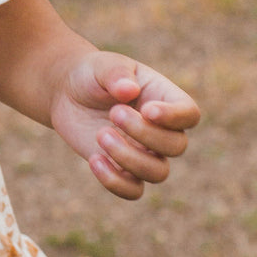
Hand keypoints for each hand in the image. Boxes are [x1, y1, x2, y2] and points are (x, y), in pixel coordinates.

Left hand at [49, 52, 199, 199]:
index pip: (189, 114)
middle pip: (176, 146)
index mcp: (164, 99)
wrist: (67, 93)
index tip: (147, 110)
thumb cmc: (93, 75)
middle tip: (113, 113)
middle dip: (145, 134)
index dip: (175, 117)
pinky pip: (133, 191)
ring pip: (158, 173)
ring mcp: (144, 152)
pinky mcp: (123, 170)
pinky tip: (94, 159)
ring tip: (101, 135)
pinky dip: (115, 182)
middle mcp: (161, 129)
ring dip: (129, 158)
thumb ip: (117, 74)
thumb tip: (129, 90)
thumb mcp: (103, 66)